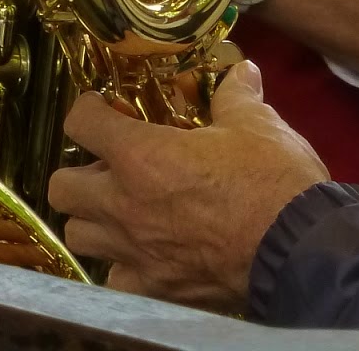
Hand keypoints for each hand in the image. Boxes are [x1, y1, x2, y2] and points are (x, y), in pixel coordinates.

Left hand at [46, 61, 329, 313]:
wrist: (297, 250)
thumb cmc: (272, 180)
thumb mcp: (256, 125)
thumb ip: (236, 96)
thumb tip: (241, 72)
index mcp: (142, 156)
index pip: (80, 124)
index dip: (87, 110)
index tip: (101, 108)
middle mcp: (124, 204)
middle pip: (61, 186)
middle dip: (79, 171)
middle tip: (110, 165)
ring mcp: (133, 252)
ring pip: (79, 235)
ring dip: (93, 218)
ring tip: (122, 207)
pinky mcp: (153, 287)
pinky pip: (114, 276)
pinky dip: (122, 263)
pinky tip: (146, 250)